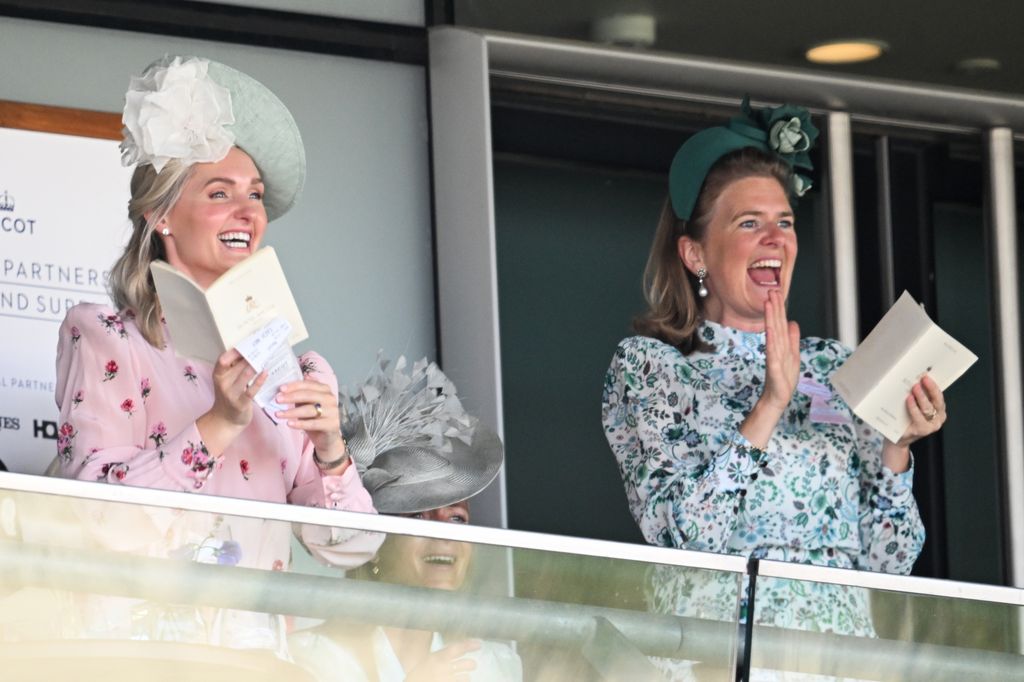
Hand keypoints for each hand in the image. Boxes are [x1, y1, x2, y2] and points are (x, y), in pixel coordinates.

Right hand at [197, 349, 266, 454]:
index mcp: (218, 375)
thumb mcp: (226, 380)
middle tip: (265, 347)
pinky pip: (252, 389)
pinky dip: (260, 380)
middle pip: (238, 364)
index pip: (224, 359)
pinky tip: (266, 372)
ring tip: (267, 357)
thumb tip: (249, 350)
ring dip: (257, 365)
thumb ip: (233, 368)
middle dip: (252, 355)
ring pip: (246, 374)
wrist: (225, 419)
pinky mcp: (241, 403)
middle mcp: (223, 383)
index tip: (248, 343)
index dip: (235, 351)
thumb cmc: (229, 395)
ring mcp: (231, 393)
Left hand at [275, 378, 345, 466]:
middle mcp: (330, 399)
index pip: (308, 384)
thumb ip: (299, 395)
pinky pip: (313, 424)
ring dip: (291, 412)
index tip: (280, 389)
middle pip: (308, 395)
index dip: (294, 386)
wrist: (328, 438)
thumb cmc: (316, 418)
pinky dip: (299, 423)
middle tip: (277, 399)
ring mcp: (332, 411)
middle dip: (291, 397)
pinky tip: (289, 423)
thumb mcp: (307, 404)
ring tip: (278, 414)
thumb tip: (283, 388)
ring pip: (309, 410)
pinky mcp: (332, 424)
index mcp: (325, 390)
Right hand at [405, 640, 480, 681]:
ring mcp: (446, 680)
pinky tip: (457, 681)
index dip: (469, 645)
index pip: (456, 648)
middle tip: (472, 664)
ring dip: (466, 677)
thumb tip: (458, 651)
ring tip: (462, 677)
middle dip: (472, 664)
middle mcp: (443, 668)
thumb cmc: (419, 675)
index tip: (479, 644)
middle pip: (467, 664)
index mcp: (437, 658)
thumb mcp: (428, 661)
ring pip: (466, 678)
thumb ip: (441, 656)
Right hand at [761, 289, 800, 410]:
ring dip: (771, 318)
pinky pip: (772, 351)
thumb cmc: (784, 378)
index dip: (779, 307)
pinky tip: (769, 329)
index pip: (780, 322)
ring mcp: (774, 356)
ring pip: (773, 333)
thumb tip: (793, 322)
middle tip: (771, 291)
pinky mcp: (774, 366)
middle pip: (776, 324)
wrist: (778, 397)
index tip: (776, 292)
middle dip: (774, 307)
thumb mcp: (793, 355)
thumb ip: (793, 338)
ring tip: (768, 303)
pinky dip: (771, 340)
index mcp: (782, 344)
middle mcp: (777, 347)